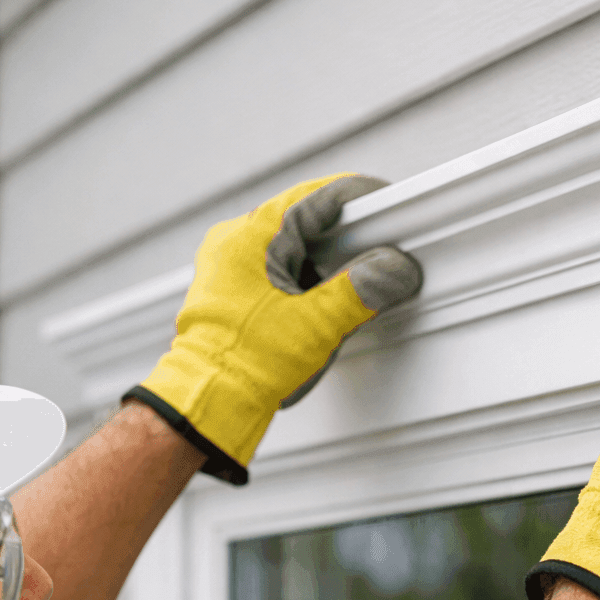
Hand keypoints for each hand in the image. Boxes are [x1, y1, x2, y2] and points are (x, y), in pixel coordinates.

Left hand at [126, 174, 420, 483]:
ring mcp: (228, 266)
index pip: (318, 197)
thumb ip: (362, 289)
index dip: (360, 200)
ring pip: (292, 247)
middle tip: (380, 255)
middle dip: (347, 240)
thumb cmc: (245, 362)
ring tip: (351, 289)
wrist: (207, 402)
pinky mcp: (230, 291)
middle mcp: (234, 242)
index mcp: (252, 234)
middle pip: (305, 222)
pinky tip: (323, 307)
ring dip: (326, 264)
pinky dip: (305, 281)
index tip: (388, 208)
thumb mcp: (317, 323)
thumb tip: (392, 267)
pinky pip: (276, 270)